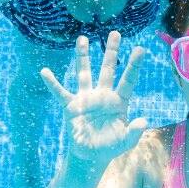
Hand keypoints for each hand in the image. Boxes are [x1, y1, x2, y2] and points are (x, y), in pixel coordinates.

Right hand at [41, 32, 147, 162]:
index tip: (140, 49)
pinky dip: (52, 83)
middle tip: (115, 32)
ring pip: (85, 73)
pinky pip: (60, 92)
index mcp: (118, 101)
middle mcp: (103, 95)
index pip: (128, 80)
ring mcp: (86, 98)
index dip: (134, 65)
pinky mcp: (71, 106)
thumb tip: (143, 121)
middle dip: (111, 51)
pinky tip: (45, 71)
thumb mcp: (126, 141)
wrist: (91, 154)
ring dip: (83, 56)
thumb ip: (134, 131)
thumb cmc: (110, 145)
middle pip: (108, 69)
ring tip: (82, 38)